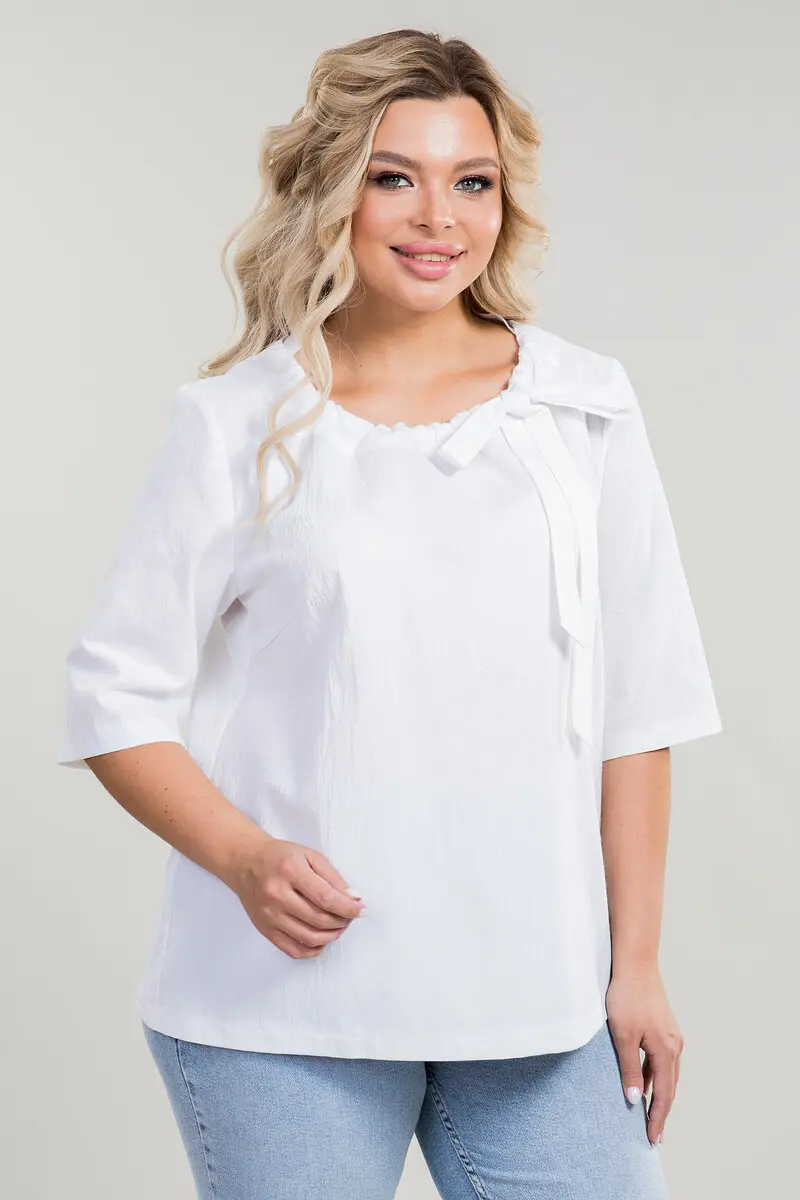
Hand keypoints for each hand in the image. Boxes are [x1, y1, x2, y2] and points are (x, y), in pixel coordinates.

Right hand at [230, 833, 365, 958]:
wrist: (245, 863)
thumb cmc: (280, 857)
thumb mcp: (309, 856)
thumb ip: (333, 877)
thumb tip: (354, 899)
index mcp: (290, 871)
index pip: (326, 898)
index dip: (348, 908)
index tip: (360, 909)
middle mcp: (277, 895)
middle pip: (319, 919)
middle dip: (342, 921)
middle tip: (350, 916)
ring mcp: (269, 915)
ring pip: (309, 937)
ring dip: (331, 935)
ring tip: (339, 926)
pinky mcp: (265, 930)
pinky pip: (293, 950)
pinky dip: (313, 949)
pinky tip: (322, 939)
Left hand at [605, 965, 683, 1145]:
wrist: (635, 964)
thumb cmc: (626, 997)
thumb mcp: (622, 1036)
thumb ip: (628, 1069)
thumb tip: (633, 1099)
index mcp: (666, 1051)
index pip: (663, 1095)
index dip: (657, 1118)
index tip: (652, 1139)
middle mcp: (675, 1045)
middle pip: (670, 1088)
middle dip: (662, 1112)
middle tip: (655, 1136)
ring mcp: (672, 1036)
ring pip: (668, 1074)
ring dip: (661, 1095)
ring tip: (651, 1115)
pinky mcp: (665, 1027)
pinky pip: (663, 1060)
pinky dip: (657, 1077)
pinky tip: (646, 1081)